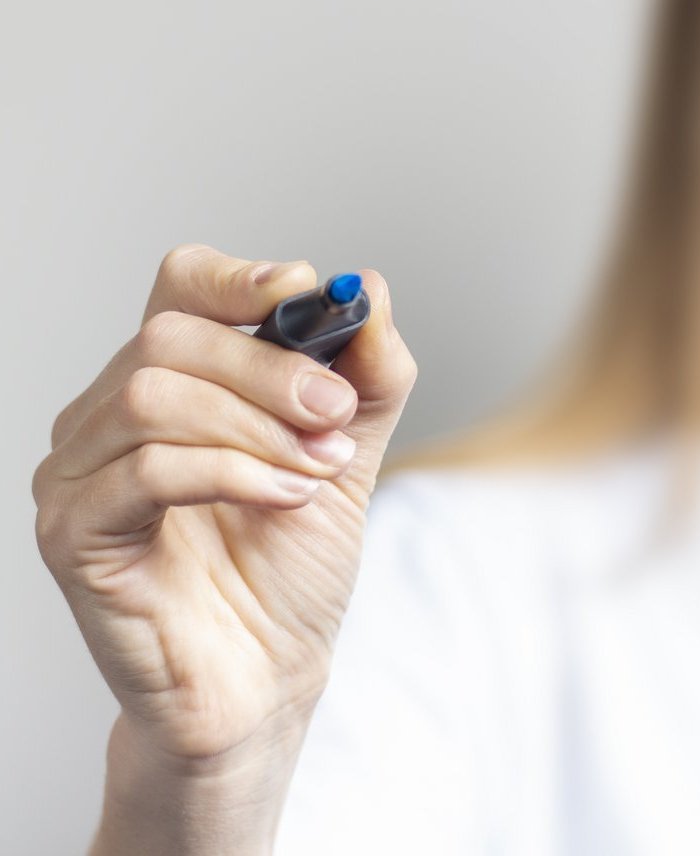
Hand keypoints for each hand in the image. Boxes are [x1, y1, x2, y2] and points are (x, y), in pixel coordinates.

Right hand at [33, 243, 417, 764]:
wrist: (266, 675)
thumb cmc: (290, 565)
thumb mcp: (348, 455)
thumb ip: (366, 379)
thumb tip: (373, 290)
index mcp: (174, 380)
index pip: (180, 285)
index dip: (237, 278)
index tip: (302, 294)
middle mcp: (110, 414)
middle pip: (170, 334)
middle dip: (270, 368)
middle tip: (333, 413)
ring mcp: (80, 473)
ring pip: (155, 395)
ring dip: (258, 427)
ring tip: (317, 469)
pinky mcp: (73, 533)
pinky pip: (147, 469)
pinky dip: (234, 473)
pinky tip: (286, 498)